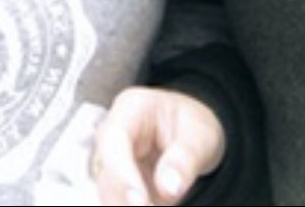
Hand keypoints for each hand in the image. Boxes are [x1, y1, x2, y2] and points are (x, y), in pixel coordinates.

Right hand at [91, 86, 224, 205]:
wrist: (192, 137)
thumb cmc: (193, 126)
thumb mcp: (201, 135)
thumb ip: (185, 158)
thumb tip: (169, 187)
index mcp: (132, 108)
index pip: (114, 139)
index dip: (121, 173)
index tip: (139, 202)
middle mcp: (113, 132)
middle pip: (104, 168)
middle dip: (123, 197)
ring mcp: (112, 159)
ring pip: (107, 190)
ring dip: (126, 205)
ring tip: (158, 206)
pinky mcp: (118, 183)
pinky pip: (118, 201)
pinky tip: (155, 206)